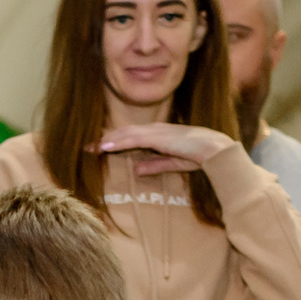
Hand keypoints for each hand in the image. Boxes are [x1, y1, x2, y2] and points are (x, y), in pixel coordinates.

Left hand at [96, 123, 236, 175]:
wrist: (214, 150)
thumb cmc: (198, 156)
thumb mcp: (171, 163)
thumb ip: (154, 165)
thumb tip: (136, 170)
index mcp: (157, 134)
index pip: (131, 136)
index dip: (114, 141)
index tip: (98, 149)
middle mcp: (154, 129)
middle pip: (124, 133)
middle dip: (105, 140)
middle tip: (87, 147)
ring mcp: (155, 131)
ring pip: (125, 134)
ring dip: (107, 140)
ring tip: (91, 147)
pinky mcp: (157, 137)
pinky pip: (133, 138)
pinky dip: (118, 142)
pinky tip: (105, 146)